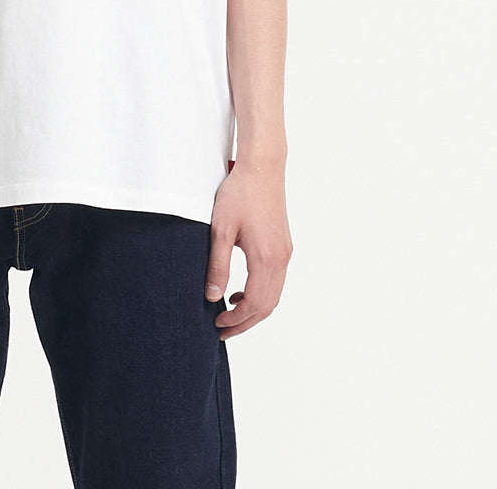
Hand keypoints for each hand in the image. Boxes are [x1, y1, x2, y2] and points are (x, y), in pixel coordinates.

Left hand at [204, 161, 292, 339]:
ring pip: (274, 295)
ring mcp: (285, 252)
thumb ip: (217, 266)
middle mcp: (281, 259)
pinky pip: (276, 280)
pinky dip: (261, 294)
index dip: (236, 320)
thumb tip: (212, 296)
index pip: (254, 304)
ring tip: (230, 312)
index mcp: (266, 258)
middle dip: (245, 323)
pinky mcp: (284, 245)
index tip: (216, 325)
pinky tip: (241, 290)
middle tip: (222, 330)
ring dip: (254, 309)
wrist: (262, 167)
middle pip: (267, 306)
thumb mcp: (220, 229)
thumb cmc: (239, 194)